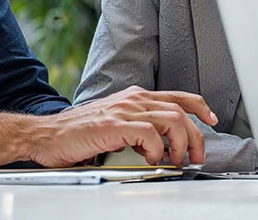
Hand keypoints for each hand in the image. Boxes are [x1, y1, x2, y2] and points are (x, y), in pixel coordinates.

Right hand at [27, 86, 217, 166]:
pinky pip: (149, 134)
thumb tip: (162, 145)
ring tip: (176, 160)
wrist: (45, 135)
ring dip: (181, 143)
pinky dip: (156, 149)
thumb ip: (137, 127)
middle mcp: (133, 99)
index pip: (177, 96)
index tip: (212, 119)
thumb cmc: (77, 133)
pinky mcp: (113, 125)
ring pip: (171, 120)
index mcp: (135, 97)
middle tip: (196, 157)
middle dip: (196, 135)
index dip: (199, 106)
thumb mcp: (115, 123)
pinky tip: (151, 159)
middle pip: (180, 111)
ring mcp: (124, 110)